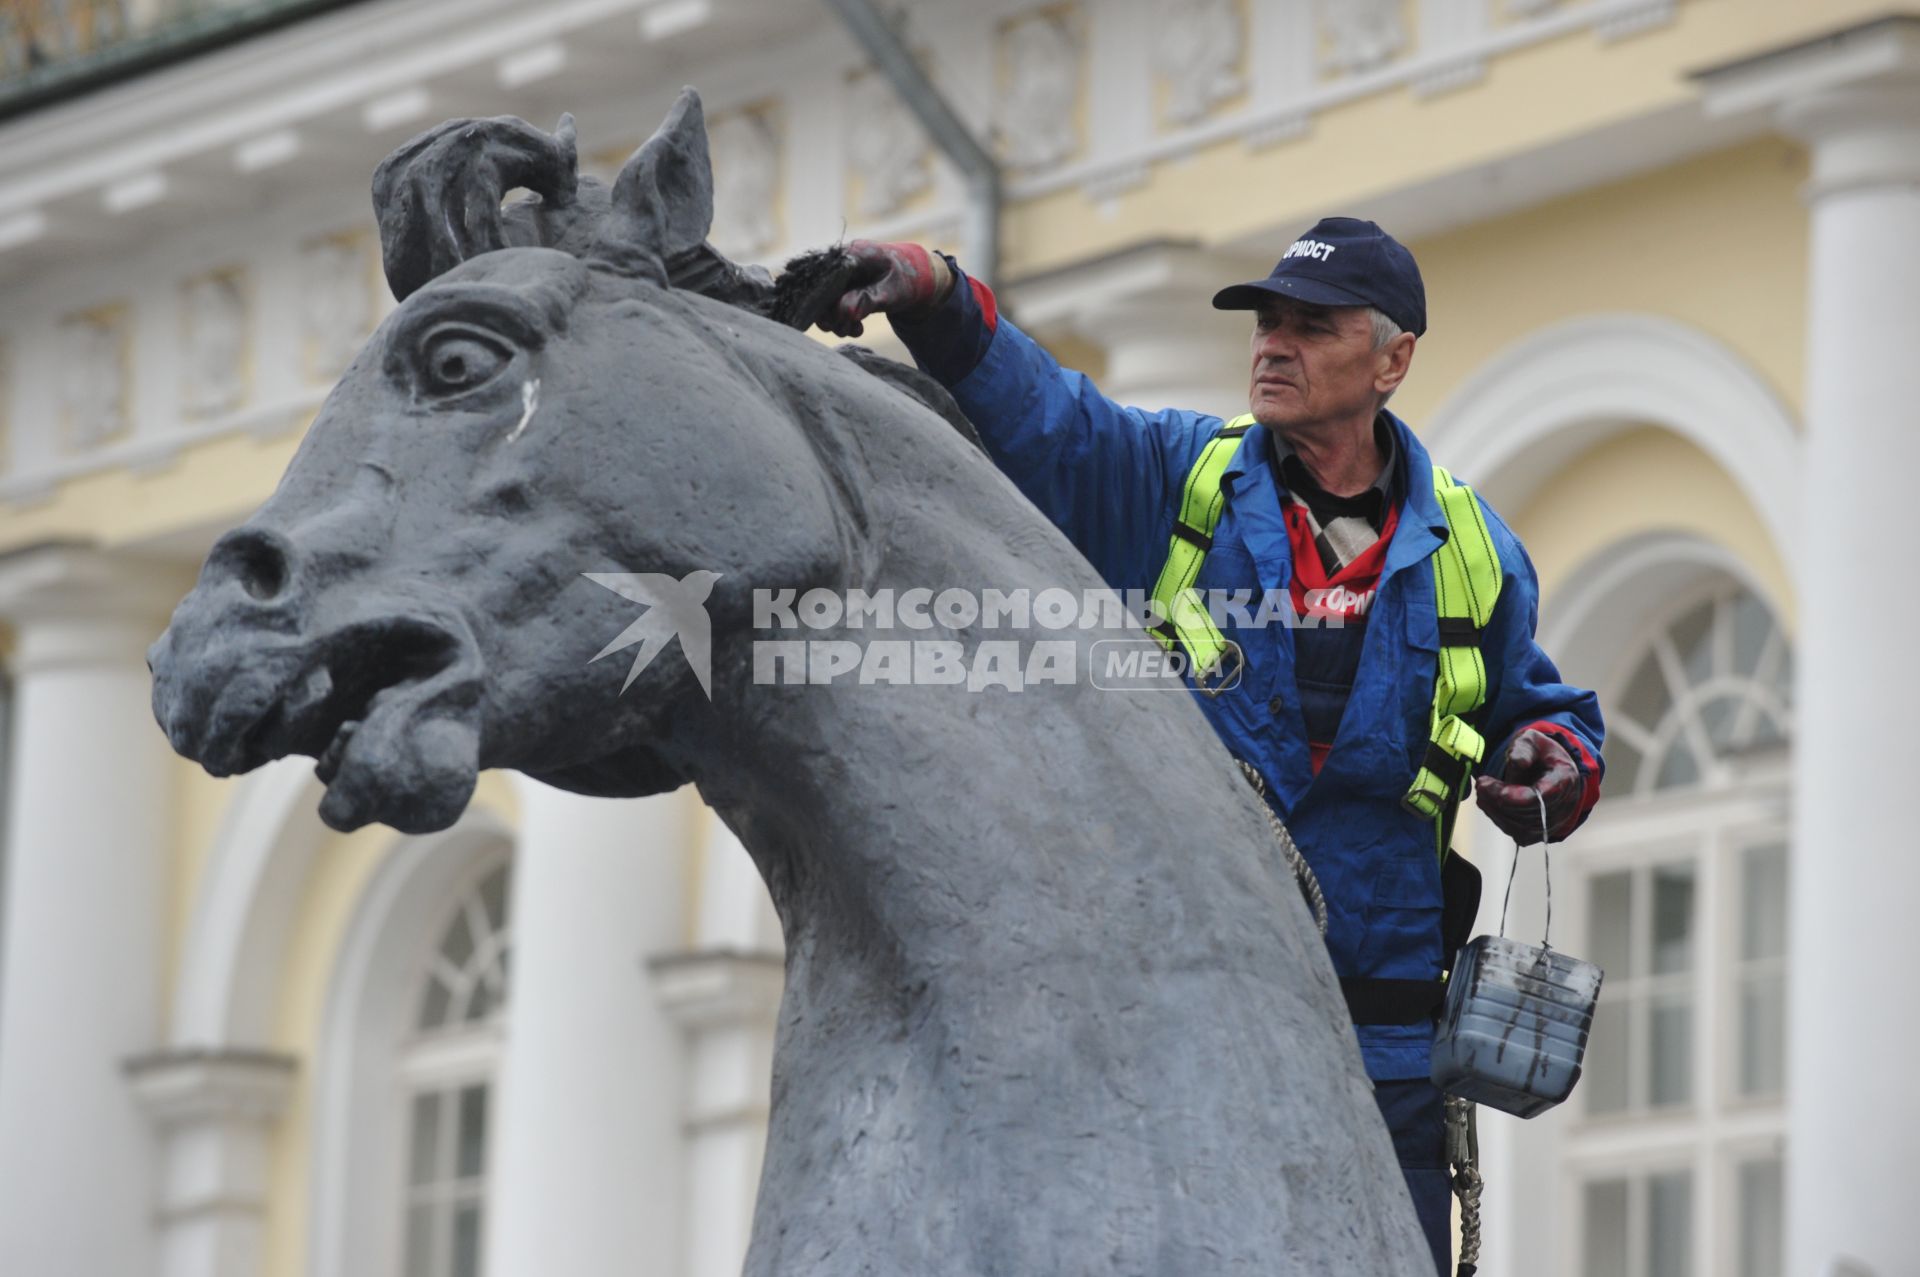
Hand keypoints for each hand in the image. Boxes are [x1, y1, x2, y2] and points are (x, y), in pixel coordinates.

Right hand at [819, 240, 951, 337]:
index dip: (821, 299)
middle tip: (845, 328)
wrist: (913, 277)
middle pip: (817, 292)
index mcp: (849, 255)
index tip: (834, 317)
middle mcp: (838, 264)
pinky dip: (842, 321)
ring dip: (836, 322)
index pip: (821, 276)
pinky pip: (832, 308)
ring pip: (823, 304)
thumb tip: (845, 312)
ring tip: (855, 328)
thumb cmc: (905, 279)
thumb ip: (868, 300)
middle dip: (830, 315)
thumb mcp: (891, 291)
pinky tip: (856, 328)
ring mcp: (838, 277)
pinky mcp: (840, 290)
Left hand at [1473, 728, 1580, 844]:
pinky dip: (1499, 819)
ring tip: (1482, 791)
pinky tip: (1489, 802)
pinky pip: (1518, 833)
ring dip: (1495, 811)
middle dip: (1497, 800)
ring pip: (1521, 828)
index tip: (1487, 784)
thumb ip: (1523, 749)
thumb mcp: (1531, 741)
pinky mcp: (1541, 833)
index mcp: (1565, 779)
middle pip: (1528, 813)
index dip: (1512, 796)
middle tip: (1480, 784)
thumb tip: (1518, 762)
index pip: (1541, 797)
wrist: (1550, 770)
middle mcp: (1564, 806)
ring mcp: (1554, 823)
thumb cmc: (1539, 754)